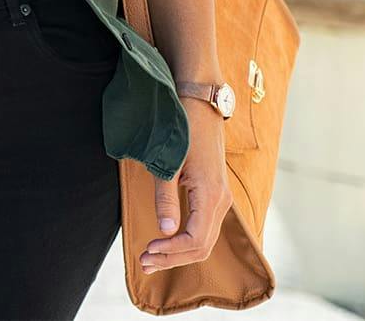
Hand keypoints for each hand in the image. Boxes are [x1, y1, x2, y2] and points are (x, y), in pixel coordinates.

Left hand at [139, 99, 231, 273]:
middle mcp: (222, 200)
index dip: (171, 252)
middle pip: (201, 247)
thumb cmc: (184, 128)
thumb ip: (166, 197)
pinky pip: (204, 228)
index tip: (147, 250)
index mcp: (211, 194)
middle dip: (172, 259)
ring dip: (178, 253)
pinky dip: (186, 241)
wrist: (202, 103)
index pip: (195, 240)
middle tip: (143, 261)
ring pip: (204, 240)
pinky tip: (167, 242)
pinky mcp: (215, 194)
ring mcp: (221, 198)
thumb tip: (165, 230)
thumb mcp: (169, 161)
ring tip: (151, 257)